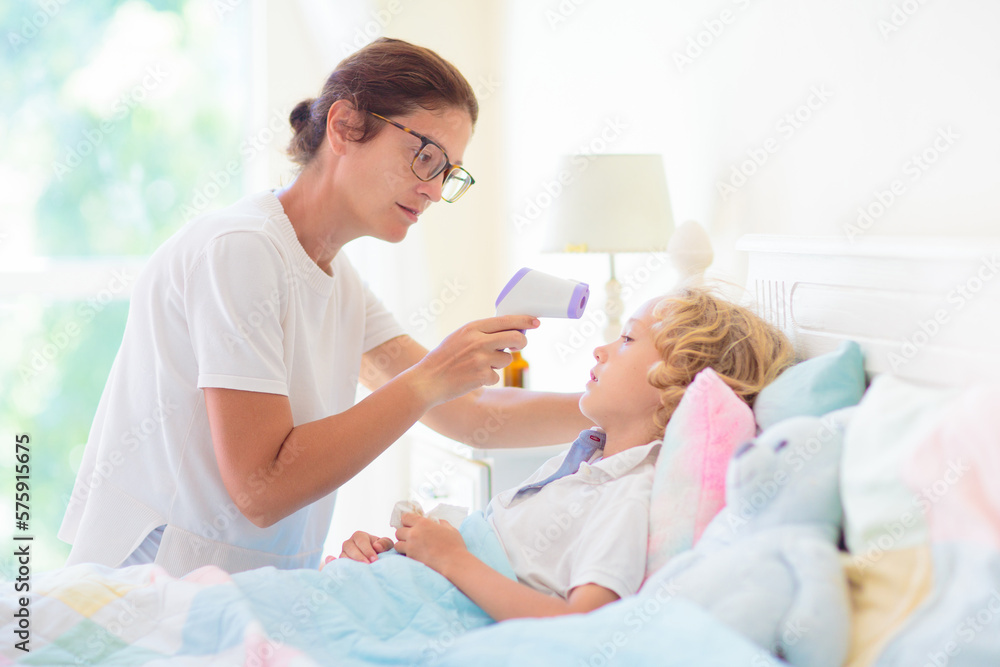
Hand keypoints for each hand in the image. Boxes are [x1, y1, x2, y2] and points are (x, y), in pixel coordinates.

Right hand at [339, 530, 394, 563]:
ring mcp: (343, 553)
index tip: (375, 559)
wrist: (375, 560)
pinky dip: (337, 565)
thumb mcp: (386, 545)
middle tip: (368, 565)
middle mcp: (349, 543)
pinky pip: (337, 564)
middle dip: (359, 557)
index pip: (361, 541)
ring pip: (343, 556)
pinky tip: (342, 568)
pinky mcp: (341, 563)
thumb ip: (384, 543)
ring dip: (351, 563)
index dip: (367, 550)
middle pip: (350, 548)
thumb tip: (376, 546)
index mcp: (359, 536)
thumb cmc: (381, 550)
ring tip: (360, 570)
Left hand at [393, 512, 467, 573]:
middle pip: (398, 531)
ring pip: (397, 544)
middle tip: (411, 537)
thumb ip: (440, 522)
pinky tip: (415, 555)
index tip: (411, 524)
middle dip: (404, 534)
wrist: (454, 563)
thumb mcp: (449, 528)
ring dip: (403, 545)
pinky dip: (406, 555)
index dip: (407, 520)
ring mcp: (411, 547)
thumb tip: (435, 521)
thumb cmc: (454, 545)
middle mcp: (414, 534)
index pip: (405, 517)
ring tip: (411, 548)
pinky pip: (402, 555)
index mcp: (423, 523)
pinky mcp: (411, 558)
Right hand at [408, 315, 539, 406]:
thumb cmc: (444, 358)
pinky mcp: (482, 376)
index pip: (505, 320)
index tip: (535, 322)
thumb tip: (510, 331)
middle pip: (515, 338)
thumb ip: (481, 333)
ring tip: (477, 365)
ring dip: (498, 363)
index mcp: (472, 328)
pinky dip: (488, 378)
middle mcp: (478, 341)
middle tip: (520, 345)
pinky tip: (471, 377)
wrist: (428, 380)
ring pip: (507, 358)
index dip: (524, 321)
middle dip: (522, 342)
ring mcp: (481, 359)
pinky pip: (496, 375)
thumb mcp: (459, 337)